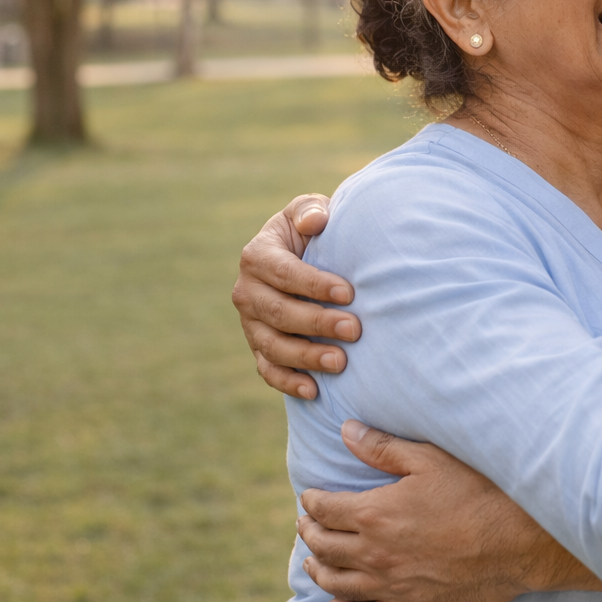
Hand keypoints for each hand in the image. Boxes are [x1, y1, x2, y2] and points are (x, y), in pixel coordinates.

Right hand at [233, 194, 359, 398]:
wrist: (306, 257)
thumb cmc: (313, 231)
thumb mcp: (309, 210)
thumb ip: (311, 210)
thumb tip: (314, 222)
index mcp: (257, 256)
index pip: (284, 273)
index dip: (314, 284)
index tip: (349, 293)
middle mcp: (247, 292)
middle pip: (279, 313)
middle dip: (317, 323)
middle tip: (354, 329)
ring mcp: (250, 324)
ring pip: (273, 346)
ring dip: (307, 357)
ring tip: (341, 362)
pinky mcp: (259, 348)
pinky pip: (268, 370)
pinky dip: (288, 383)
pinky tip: (315, 392)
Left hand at [298, 421, 598, 601]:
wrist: (517, 543)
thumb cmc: (478, 495)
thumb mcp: (431, 460)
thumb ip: (384, 448)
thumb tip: (346, 431)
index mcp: (374, 513)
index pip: (324, 509)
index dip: (312, 501)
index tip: (310, 496)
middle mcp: (373, 553)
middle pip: (323, 546)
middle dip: (310, 532)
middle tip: (307, 524)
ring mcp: (389, 586)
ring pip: (335, 582)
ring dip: (318, 569)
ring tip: (312, 561)